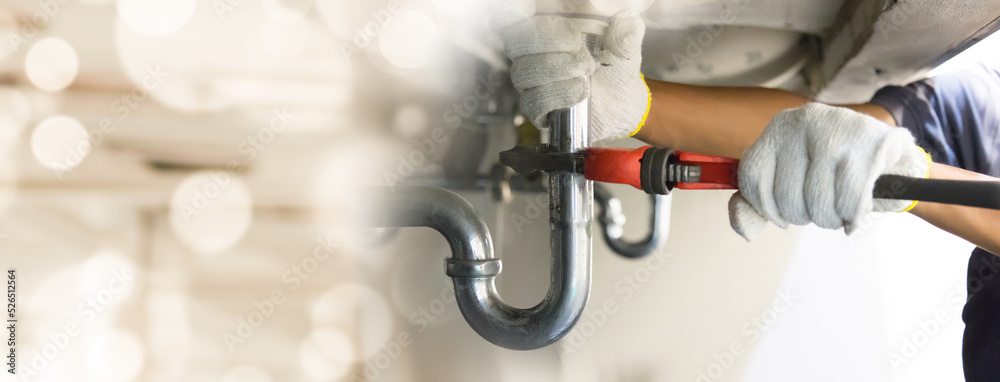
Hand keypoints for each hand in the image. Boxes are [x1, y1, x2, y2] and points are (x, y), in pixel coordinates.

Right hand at [491, 3, 649, 141]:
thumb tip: (626, 20)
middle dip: (547, 42)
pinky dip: (558, 96)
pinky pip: (533, 102)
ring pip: (524, 73)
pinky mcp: (537, 108)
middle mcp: (531, 53)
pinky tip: (580, 92)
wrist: (623, 101)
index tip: (527, 10)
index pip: (513, 18)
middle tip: (579, 48)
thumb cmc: (615, 66)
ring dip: (558, 71)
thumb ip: (624, 32)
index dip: (512, 13)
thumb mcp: (624, 45)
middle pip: (516, 42)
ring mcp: (531, 82)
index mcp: (546, 30)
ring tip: (586, 72)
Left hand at [728, 103, 930, 240]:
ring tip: (838, 207)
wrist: (890, 153)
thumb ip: (759, 203)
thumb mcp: (790, 178)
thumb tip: (746, 229)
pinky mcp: (869, 144)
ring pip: (817, 202)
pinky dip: (852, 215)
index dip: (766, 207)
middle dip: (804, 215)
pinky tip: (855, 210)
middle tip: (819, 207)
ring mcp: (836, 130)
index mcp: (779, 127)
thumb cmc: (832, 171)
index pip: (753, 177)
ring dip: (829, 218)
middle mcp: (803, 121)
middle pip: (786, 196)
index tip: (782, 215)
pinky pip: (849, 201)